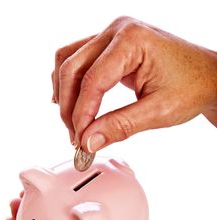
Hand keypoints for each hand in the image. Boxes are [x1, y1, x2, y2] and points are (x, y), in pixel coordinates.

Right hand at [52, 16, 216, 150]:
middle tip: (75, 136)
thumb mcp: (158, 111)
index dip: (82, 115)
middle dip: (69, 106)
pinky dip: (71, 82)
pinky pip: (79, 60)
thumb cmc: (192, 86)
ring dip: (65, 94)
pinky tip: (71, 101)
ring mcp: (113, 37)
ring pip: (69, 61)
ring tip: (72, 123)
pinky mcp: (112, 47)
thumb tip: (89, 141)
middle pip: (72, 68)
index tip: (80, 140)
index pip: (92, 81)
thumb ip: (120, 126)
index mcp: (131, 40)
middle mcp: (117, 31)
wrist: (209, 77)